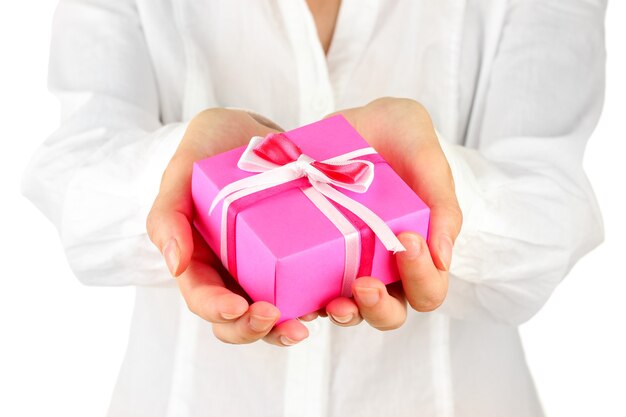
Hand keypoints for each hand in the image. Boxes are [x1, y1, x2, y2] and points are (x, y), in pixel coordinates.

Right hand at [147, 108, 308, 345]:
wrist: (250, 130)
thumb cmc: (208, 148)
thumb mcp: (181, 171)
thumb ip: (168, 213)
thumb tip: (175, 264)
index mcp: (202, 260)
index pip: (204, 299)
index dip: (218, 310)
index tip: (238, 307)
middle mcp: (234, 271)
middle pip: (241, 320)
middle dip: (258, 329)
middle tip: (281, 321)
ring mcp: (267, 267)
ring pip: (277, 313)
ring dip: (292, 326)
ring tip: (314, 319)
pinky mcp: (298, 256)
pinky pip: (308, 286)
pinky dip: (321, 297)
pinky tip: (338, 295)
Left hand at [318, 98, 462, 328]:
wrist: (360, 121)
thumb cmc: (402, 139)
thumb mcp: (427, 158)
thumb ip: (442, 203)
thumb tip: (443, 257)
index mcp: (418, 253)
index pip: (427, 289)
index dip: (422, 277)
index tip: (408, 240)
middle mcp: (383, 267)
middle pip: (388, 313)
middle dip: (379, 308)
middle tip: (365, 283)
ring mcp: (346, 265)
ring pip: (348, 310)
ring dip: (343, 312)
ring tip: (333, 300)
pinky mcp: (312, 255)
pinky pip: (307, 289)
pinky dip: (302, 298)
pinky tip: (295, 293)